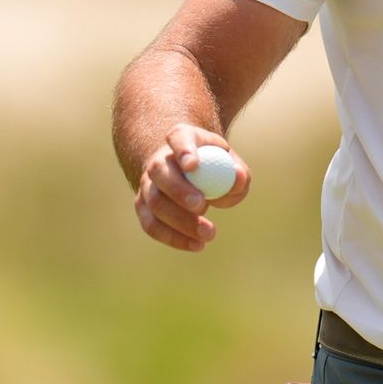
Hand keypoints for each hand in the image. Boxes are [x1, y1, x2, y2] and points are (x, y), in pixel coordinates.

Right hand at [134, 124, 251, 252]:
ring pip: (154, 202)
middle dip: (179, 191)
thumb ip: (238, 172)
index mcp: (182, 138)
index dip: (183, 150)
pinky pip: (151, 225)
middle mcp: (159, 159)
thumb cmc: (214, 166)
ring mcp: (147, 184)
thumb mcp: (231, 164)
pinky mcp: (143, 207)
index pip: (179, 138)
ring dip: (180, 221)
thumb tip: (238, 178)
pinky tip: (196, 245)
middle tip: (202, 206)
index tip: (193, 165)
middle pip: (160, 172)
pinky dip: (173, 238)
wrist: (188, 172)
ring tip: (209, 233)